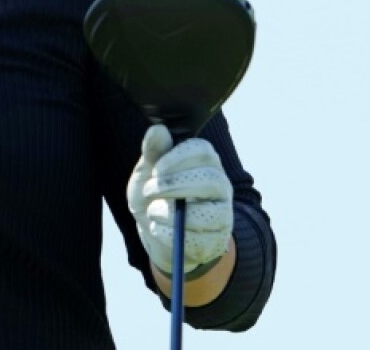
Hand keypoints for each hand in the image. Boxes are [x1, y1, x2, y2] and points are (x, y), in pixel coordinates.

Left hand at [126, 124, 232, 275]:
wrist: (156, 235)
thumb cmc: (153, 197)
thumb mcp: (147, 173)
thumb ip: (153, 153)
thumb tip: (158, 129)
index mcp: (205, 162)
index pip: (203, 151)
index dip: (178, 157)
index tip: (156, 169)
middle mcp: (220, 185)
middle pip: (211, 179)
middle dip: (175, 185)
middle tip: (149, 190)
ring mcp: (222, 214)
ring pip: (210, 213)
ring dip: (171, 213)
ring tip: (152, 212)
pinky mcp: (216, 241)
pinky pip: (199, 240)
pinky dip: (170, 234)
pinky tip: (157, 228)